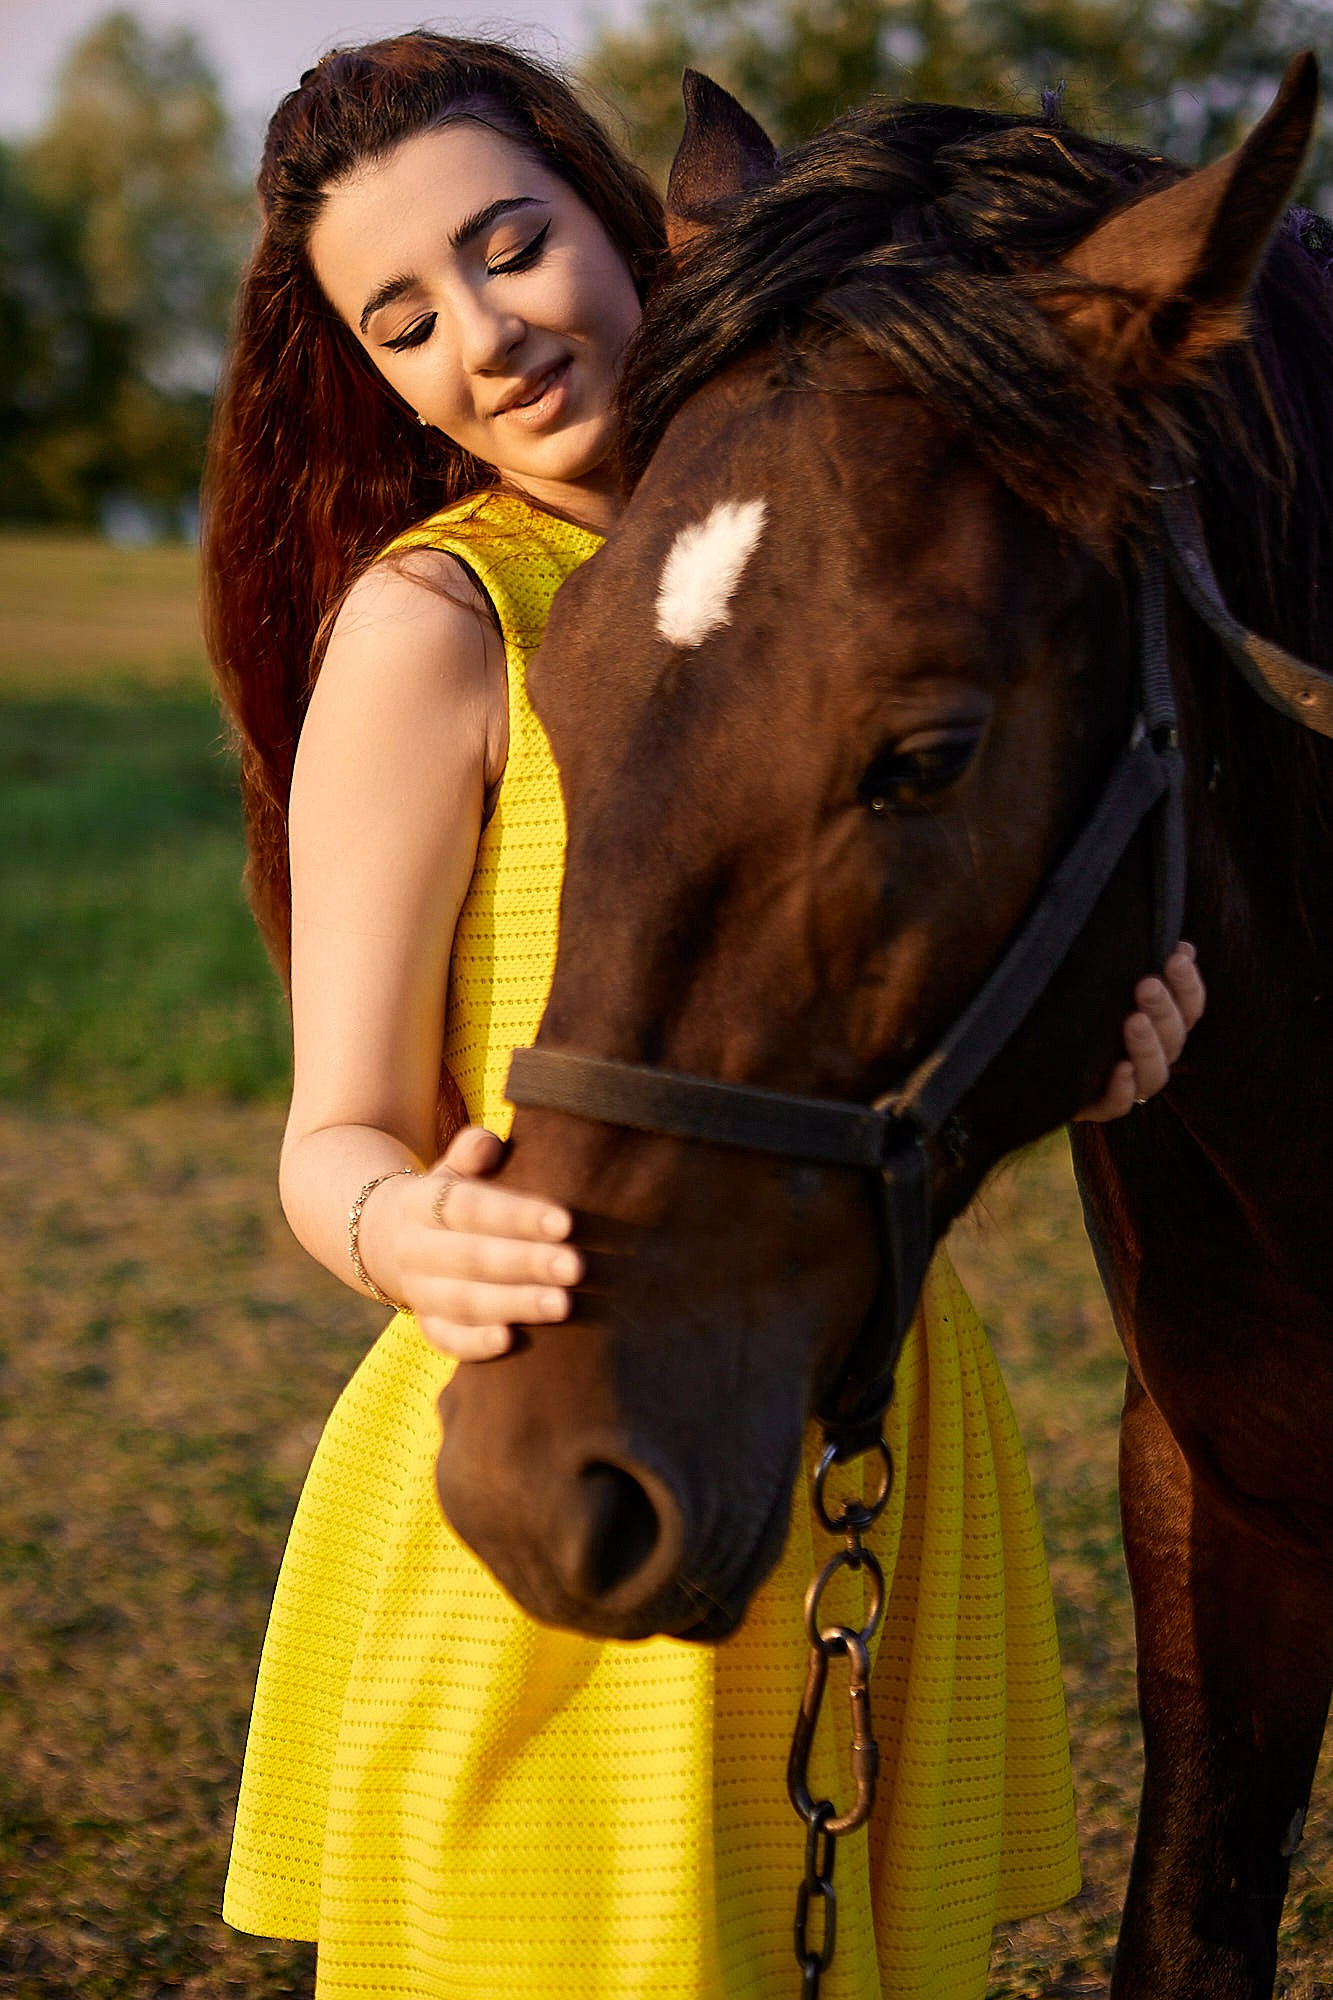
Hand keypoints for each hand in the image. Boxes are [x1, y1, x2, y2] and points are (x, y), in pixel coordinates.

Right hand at [377, 1125, 582, 1359]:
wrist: (394, 1241)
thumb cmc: (453, 1200)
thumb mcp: (455, 1168)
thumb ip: (472, 1151)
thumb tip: (489, 1144)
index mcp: (420, 1202)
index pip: (469, 1207)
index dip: (517, 1215)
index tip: (566, 1221)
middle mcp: (414, 1248)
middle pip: (472, 1257)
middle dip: (527, 1262)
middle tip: (577, 1267)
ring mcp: (419, 1291)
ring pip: (464, 1301)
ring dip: (515, 1304)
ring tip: (564, 1305)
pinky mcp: (428, 1326)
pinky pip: (448, 1339)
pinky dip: (476, 1344)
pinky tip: (512, 1342)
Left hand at [1075, 942, 1204, 1121]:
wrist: (1035, 1058)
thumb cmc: (1079, 1010)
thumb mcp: (1101, 981)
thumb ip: (1133, 961)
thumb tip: (1171, 936)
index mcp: (1162, 1027)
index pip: (1189, 1007)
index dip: (1188, 984)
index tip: (1177, 955)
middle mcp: (1153, 1056)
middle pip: (1174, 1037)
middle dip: (1164, 1009)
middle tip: (1146, 984)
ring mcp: (1129, 1085)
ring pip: (1154, 1074)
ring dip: (1147, 1046)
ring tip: (1133, 1021)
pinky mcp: (1100, 1106)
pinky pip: (1119, 1105)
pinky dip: (1123, 1089)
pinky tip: (1119, 1068)